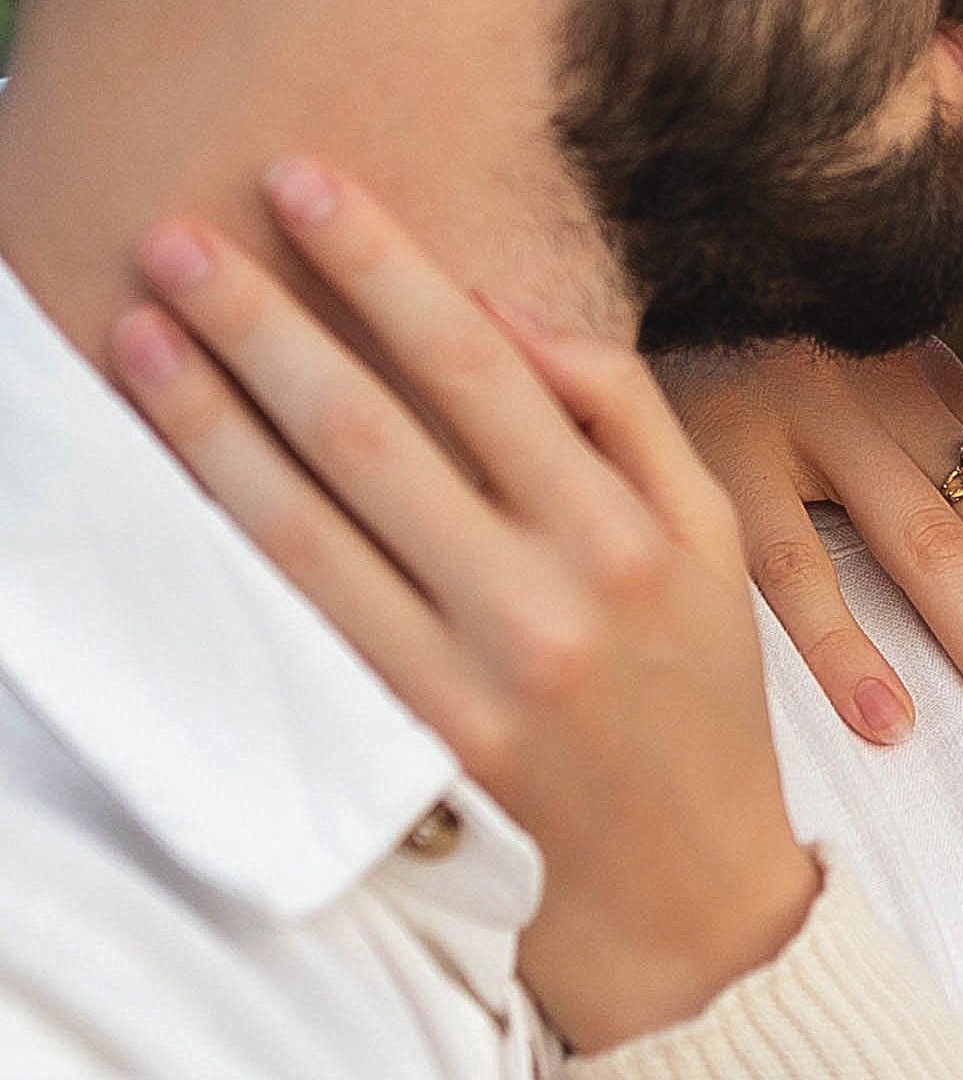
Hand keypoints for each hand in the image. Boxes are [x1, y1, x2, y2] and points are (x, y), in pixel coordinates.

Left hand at [109, 163, 818, 1053]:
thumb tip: (506, 308)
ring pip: (317, 525)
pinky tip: (174, 473)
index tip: (304, 182)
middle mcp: (548, 599)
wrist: (690, 897)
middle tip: (177, 234)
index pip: (482, 366)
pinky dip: (237, 535)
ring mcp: (474, 680)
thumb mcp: (705, 539)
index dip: (385, 268)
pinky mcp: (415, 748)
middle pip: (378, 430)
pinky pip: (309, 621)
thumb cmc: (696, 694)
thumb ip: (623, 415)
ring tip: (141, 332)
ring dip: (216, 420)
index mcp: (625, 529)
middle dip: (269, 320)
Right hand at [658, 336, 962, 781]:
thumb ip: (942, 453)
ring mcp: (807, 415)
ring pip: (930, 548)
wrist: (626, 245)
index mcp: (945, 392)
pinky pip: (782, 558)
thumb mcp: (864, 383)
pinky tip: (890, 730)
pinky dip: (841, 644)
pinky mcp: (712, 443)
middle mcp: (897, 398)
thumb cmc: (745, 348)